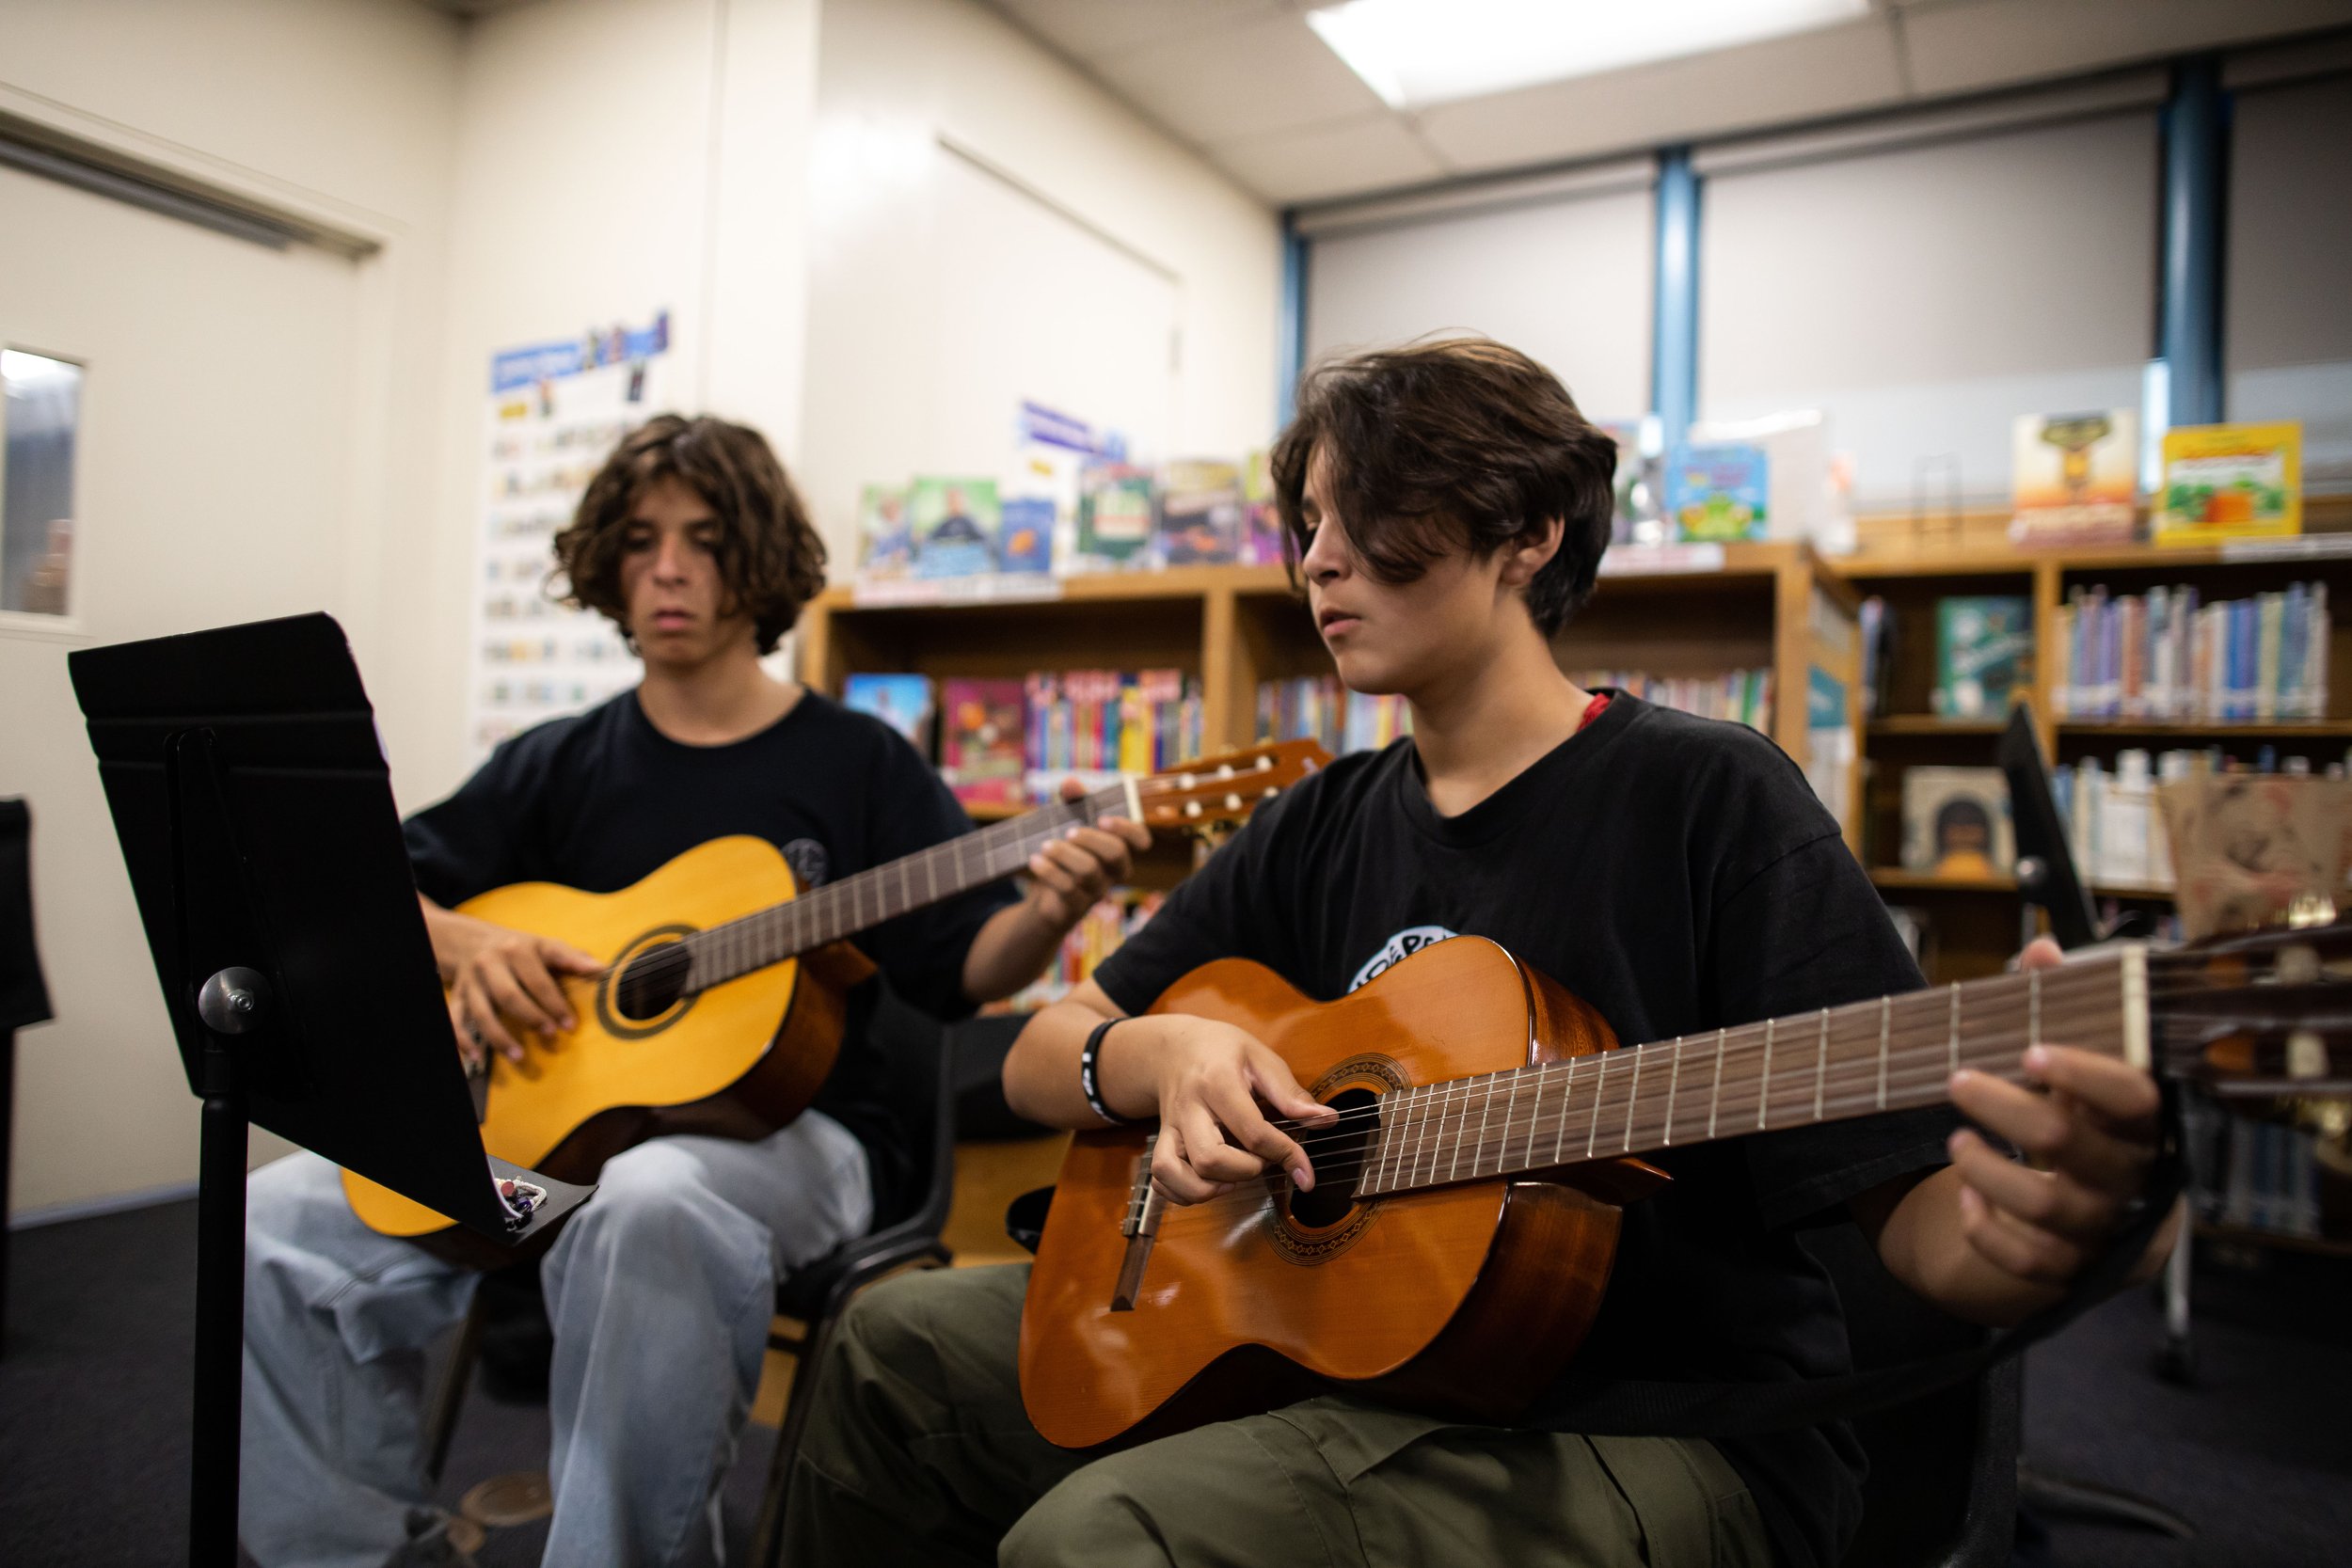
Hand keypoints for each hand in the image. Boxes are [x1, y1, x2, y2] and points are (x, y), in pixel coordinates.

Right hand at [440, 915, 600, 1069]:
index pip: (538, 979)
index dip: (555, 1003)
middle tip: (550, 1034)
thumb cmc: (520, 949)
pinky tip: (476, 1057)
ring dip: (500, 1036)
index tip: (570, 1025)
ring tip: (518, 1055)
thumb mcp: (546, 946)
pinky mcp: (456, 996)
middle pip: (509, 995)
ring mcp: (471, 981)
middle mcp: (491, 963)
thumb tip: (602, 971)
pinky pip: (455, 1020)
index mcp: (518, 949)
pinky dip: (463, 1040)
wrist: (473, 941)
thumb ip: (574, 958)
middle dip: (531, 1017)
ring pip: (482, 1011)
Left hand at [1022, 779, 1151, 929]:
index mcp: (1119, 848)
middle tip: (1069, 832)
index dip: (1128, 828)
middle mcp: (1114, 871)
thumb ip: (1073, 802)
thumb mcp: (1068, 822)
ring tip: (1046, 846)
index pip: (1141, 840)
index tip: (1102, 818)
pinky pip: (1067, 888)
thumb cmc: (1066, 854)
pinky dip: (1049, 870)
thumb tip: (1071, 782)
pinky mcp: (1076, 906)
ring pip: (1088, 871)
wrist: (1045, 896)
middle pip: (1116, 853)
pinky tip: (1035, 860)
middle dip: (1091, 838)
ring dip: (1064, 853)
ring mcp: (1097, 890)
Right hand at [1145, 1016, 1335, 1204]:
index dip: (1286, 1156)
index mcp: (1217, 1082)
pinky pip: (1160, 1179)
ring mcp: (1169, 1127)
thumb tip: (1327, 1119)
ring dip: (1209, 1189)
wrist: (1174, 1047)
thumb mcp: (1260, 1058)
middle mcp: (1188, 1107)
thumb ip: (1291, 1092)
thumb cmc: (1222, 1051)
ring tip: (1233, 1178)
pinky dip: (1182, 1193)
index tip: (1305, 1172)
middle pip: (1209, 1159)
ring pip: (1173, 1173)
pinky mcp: (1161, 1141)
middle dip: (1244, 1172)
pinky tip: (1208, 1184)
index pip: (1252, 1132)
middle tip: (1260, 1161)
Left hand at [1943, 936, 2166, 1286]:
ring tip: (1954, 1143)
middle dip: (2005, 1109)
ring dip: (1985, 1171)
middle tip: (1955, 1080)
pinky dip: (1988, 1231)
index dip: (2084, 1074)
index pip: (2133, 1097)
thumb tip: (2042, 951)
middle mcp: (2130, 1178)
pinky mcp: (2072, 1271)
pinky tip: (1965, 1201)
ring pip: (2042, 1205)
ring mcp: (2103, 1229)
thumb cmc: (2081, 1126)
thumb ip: (2059, 1012)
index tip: (2030, 1051)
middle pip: (2069, 1144)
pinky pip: (2028, 1260)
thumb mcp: (2072, 1074)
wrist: (2094, 1219)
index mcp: (2141, 1123)